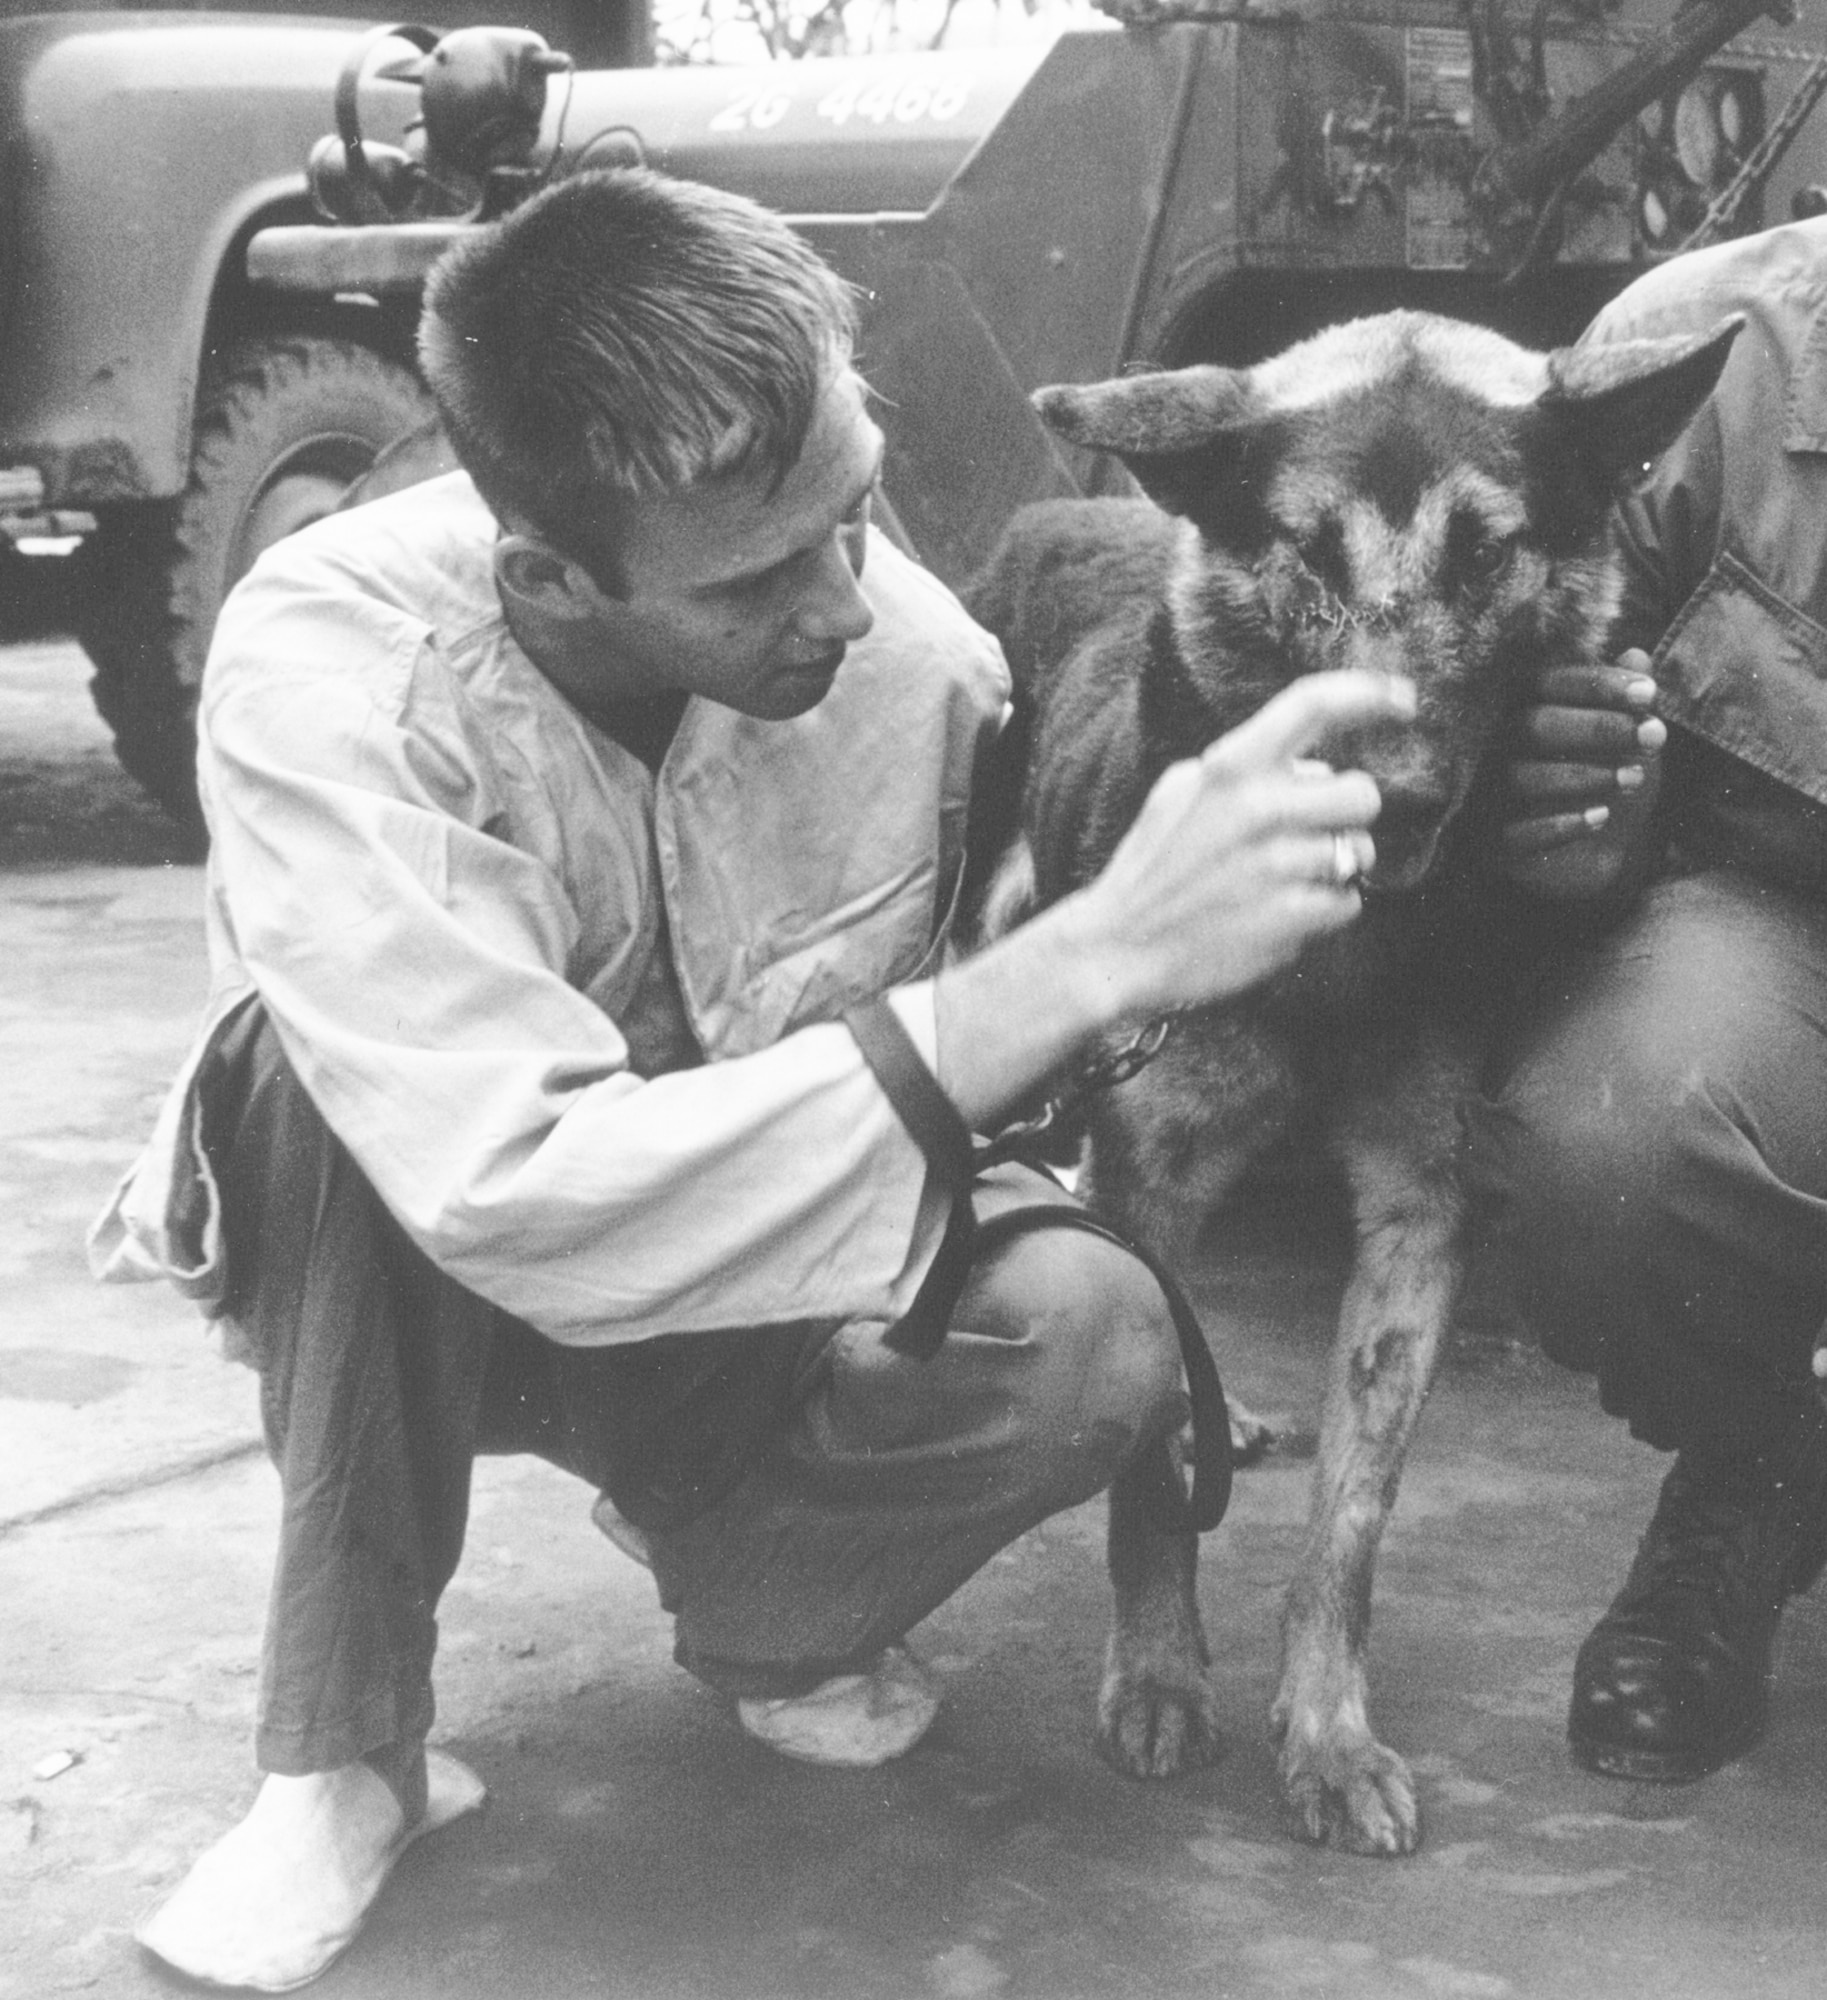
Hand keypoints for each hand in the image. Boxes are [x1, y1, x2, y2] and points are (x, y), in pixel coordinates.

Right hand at [932, 670, 1411, 1132]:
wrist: (1116, 950)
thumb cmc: (1150, 871)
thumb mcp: (1178, 796)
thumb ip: (1242, 770)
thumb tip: (1313, 769)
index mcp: (1229, 767)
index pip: (1313, 706)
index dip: (1369, 694)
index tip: (1405, 700)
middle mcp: (1259, 808)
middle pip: (1362, 794)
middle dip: (1348, 818)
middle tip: (1312, 838)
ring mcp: (1278, 865)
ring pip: (1359, 855)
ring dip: (1334, 871)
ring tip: (1282, 885)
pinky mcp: (1292, 918)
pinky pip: (1347, 905)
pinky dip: (1323, 913)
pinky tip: (1277, 917)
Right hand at [1500, 649, 1665, 898]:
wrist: (1588, 854)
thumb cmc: (1600, 779)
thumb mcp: (1620, 738)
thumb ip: (1624, 701)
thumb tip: (1637, 656)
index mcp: (1520, 708)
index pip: (1549, 683)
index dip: (1598, 684)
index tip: (1650, 693)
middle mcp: (1494, 746)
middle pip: (1535, 727)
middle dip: (1599, 729)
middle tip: (1654, 736)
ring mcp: (1486, 795)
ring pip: (1525, 778)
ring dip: (1586, 775)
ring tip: (1636, 778)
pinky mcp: (1491, 843)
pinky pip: (1516, 833)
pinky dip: (1560, 825)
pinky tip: (1601, 818)